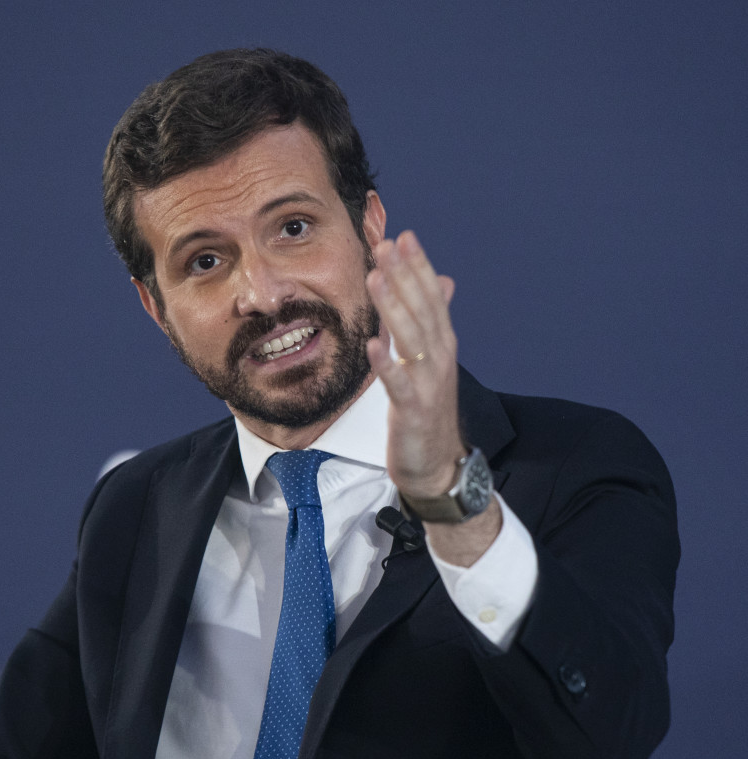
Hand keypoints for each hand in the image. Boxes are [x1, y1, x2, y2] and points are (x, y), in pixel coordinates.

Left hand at [364, 231, 464, 497]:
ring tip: (376, 278)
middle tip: (387, 244)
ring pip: (411, 338)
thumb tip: (443, 281)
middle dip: (404, 276)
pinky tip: (372, 344)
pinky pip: (398, 384)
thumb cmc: (427, 411)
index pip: (431, 297)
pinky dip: (387, 364)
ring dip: (394, 307)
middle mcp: (439, 358)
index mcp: (441, 344)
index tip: (404, 237)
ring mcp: (428, 383)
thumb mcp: (430, 361)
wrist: (437, 464)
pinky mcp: (413, 410)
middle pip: (422, 309)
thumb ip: (430, 322)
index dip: (418, 267)